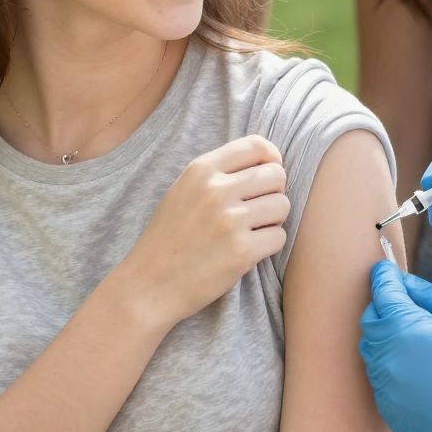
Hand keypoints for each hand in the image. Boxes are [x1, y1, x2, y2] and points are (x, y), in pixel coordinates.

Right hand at [121, 134, 289, 328]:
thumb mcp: (183, 191)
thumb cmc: (169, 238)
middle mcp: (216, 190)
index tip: (266, 178)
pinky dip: (269, 246)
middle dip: (273, 193)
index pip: (257, 146)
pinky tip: (248, 252)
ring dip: (273, 220)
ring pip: (282, 205)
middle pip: (276, 175)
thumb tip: (267, 161)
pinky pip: (279, 237)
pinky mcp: (242, 251)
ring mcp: (230, 220)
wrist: (149, 285)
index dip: (271, 160)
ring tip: (251, 232)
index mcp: (201, 169)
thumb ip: (218, 173)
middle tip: (257, 211)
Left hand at [359, 264, 431, 431]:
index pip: (382, 294)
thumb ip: (429, 296)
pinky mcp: (393, 415)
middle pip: (370, 324)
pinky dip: (393, 371)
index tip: (385, 269)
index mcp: (405, 332)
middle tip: (402, 301)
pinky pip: (382, 384)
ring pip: (372, 355)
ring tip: (413, 337)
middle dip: (382, 307)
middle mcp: (387, 362)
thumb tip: (405, 282)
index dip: (384, 277)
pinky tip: (418, 370)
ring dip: (386, 340)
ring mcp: (387, 393)